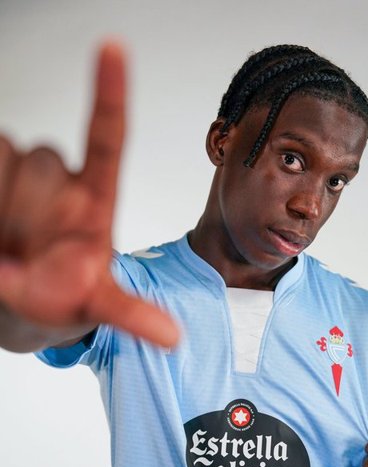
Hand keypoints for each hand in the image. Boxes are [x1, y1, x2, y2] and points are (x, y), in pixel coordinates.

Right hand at [0, 41, 177, 346]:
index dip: (109, 92)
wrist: (23, 306)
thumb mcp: (101, 307)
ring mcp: (22, 176)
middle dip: (25, 208)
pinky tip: (0, 238)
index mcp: (96, 199)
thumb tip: (172, 338)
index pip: (106, 137)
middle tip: (23, 249)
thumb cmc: (66, 298)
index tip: (113, 49)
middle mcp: (60, 179)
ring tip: (9, 248)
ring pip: (5, 155)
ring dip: (2, 207)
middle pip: (39, 157)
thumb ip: (131, 315)